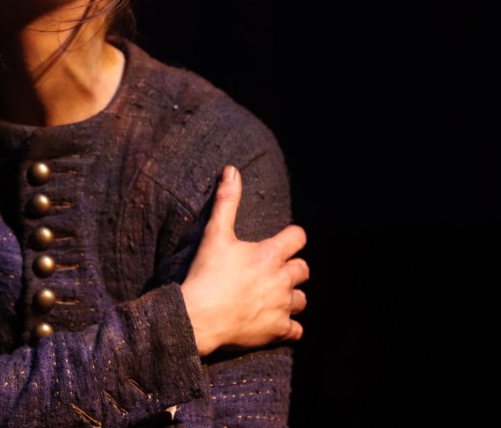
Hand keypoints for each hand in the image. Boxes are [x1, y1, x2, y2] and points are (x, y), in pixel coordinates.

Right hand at [180, 165, 308, 356]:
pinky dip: (290, 327)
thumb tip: (231, 169)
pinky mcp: (277, 331)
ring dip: (291, 296)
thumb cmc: (206, 274)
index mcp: (270, 254)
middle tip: (273, 271)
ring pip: (302, 299)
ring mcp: (281, 307)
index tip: (282, 241)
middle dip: (292, 268)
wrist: (198, 317)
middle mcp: (282, 280)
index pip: (298, 237)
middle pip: (303, 270)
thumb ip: (227, 201)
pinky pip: (297, 330)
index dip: (292, 237)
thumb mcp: (215, 234)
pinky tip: (277, 323)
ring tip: (274, 296)